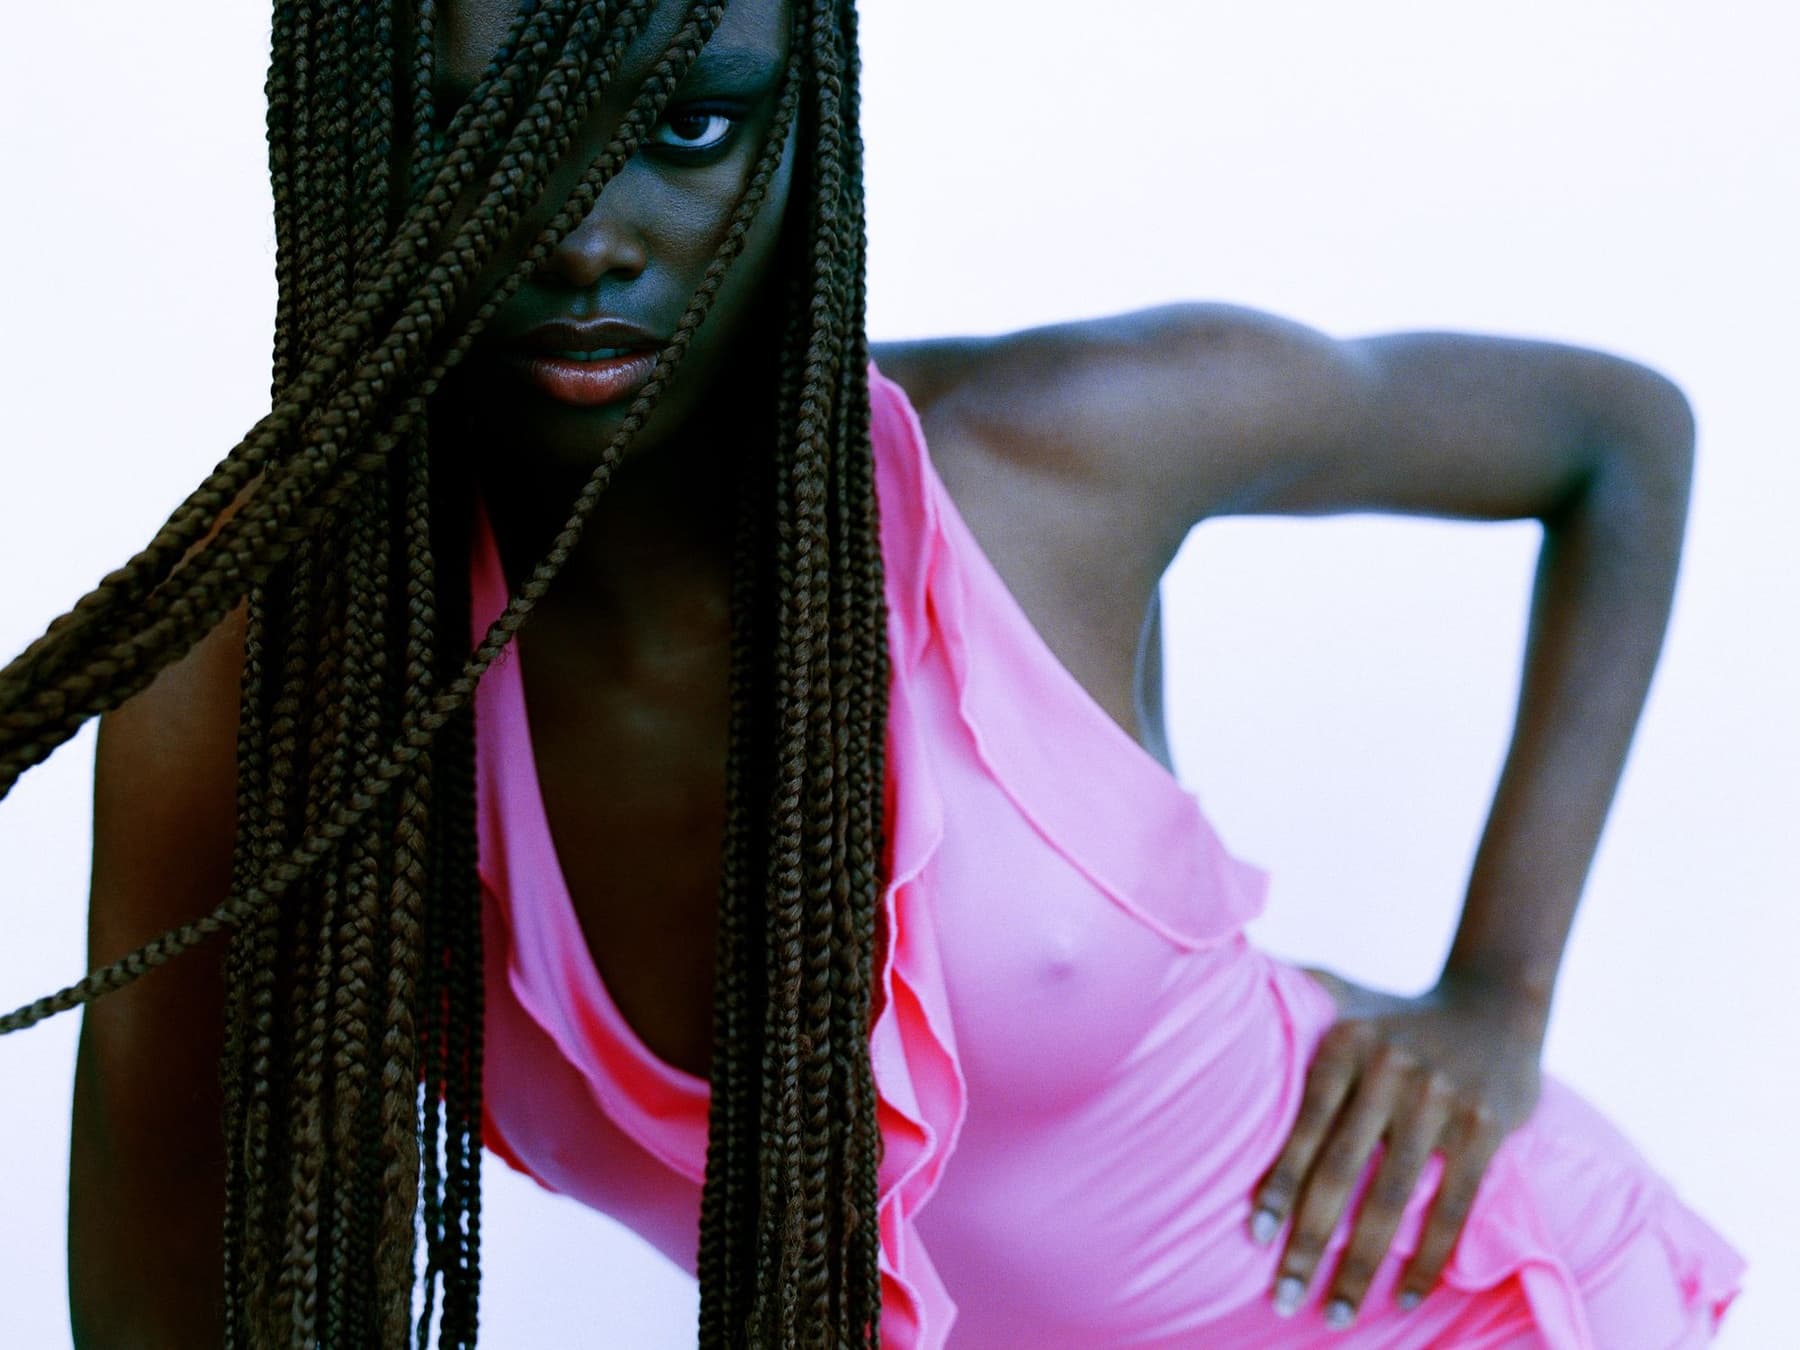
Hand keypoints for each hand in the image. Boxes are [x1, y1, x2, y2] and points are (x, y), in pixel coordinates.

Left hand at [1250, 967, 1544, 1327]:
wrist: (1495, 1003)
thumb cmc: (1396, 1019)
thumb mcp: (1341, 997)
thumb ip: (1291, 995)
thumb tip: (1217, 981)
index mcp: (1345, 1045)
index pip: (1302, 1127)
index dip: (1277, 1186)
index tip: (1254, 1238)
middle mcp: (1390, 1071)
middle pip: (1340, 1173)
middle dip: (1309, 1242)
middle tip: (1283, 1297)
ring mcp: (1440, 1101)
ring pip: (1392, 1200)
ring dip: (1363, 1265)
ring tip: (1338, 1313)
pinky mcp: (1484, 1127)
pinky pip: (1452, 1206)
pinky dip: (1428, 1258)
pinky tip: (1407, 1297)